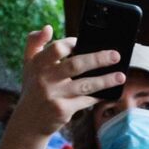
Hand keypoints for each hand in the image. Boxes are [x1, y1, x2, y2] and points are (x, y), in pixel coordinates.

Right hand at [8, 27, 124, 138]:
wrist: (29, 121)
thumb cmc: (33, 88)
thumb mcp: (28, 64)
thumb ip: (35, 42)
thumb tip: (48, 27)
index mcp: (37, 64)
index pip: (56, 49)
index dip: (71, 43)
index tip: (84, 41)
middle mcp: (44, 79)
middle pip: (75, 65)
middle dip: (98, 59)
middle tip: (116, 56)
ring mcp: (54, 95)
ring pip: (85, 85)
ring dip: (105, 80)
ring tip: (120, 76)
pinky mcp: (62, 110)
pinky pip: (85, 101)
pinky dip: (98, 97)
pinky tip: (108, 93)